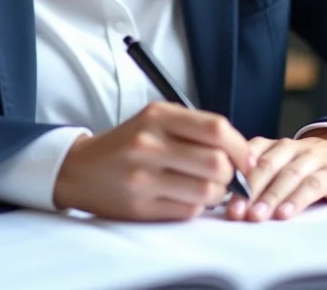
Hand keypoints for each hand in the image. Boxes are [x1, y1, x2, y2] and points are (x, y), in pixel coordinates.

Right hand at [53, 102, 253, 221]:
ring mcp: (142, 176)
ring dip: (216, 195)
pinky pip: (188, 210)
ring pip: (206, 191)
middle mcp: (149, 143)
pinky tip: (184, 198)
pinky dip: (195, 207)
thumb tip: (243, 154)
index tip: (246, 160)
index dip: (240, 147)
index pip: (216, 129)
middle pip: (217, 163)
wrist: (80, 169)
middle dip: (230, 175)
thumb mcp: (156, 120)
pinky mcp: (139, 205)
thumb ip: (195, 129)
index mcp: (158, 115)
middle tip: (224, 177)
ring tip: (206, 189)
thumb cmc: (128, 144)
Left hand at [225, 129, 326, 221]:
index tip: (218, 197)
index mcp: (270, 145)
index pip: (247, 157)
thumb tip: (226, 202)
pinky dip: (297, 199)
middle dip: (248, 190)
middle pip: (265, 166)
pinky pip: (312, 184)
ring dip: (270, 197)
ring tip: (257, 216)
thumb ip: (256, 178)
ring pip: (288, 175)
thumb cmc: (304, 166)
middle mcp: (288, 148)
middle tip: (236, 211)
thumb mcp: (279, 166)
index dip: (232, 177)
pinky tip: (285, 213)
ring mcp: (311, 157)